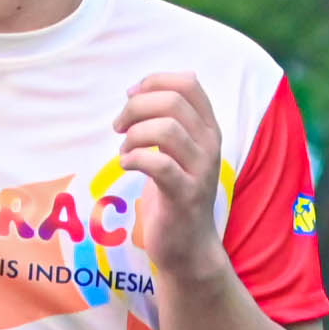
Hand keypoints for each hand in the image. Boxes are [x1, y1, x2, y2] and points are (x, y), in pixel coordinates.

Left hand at [110, 69, 228, 275]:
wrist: (189, 247)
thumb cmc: (176, 194)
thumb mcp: (178, 151)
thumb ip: (169, 121)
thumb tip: (142, 91)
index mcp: (208, 129)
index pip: (189, 83)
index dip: (155, 81)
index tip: (131, 96)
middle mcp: (210, 145)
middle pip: (173, 101)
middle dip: (136, 107)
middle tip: (118, 126)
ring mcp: (200, 171)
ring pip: (167, 129)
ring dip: (135, 134)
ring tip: (125, 149)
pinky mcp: (185, 195)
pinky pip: (159, 165)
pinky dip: (134, 159)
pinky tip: (126, 166)